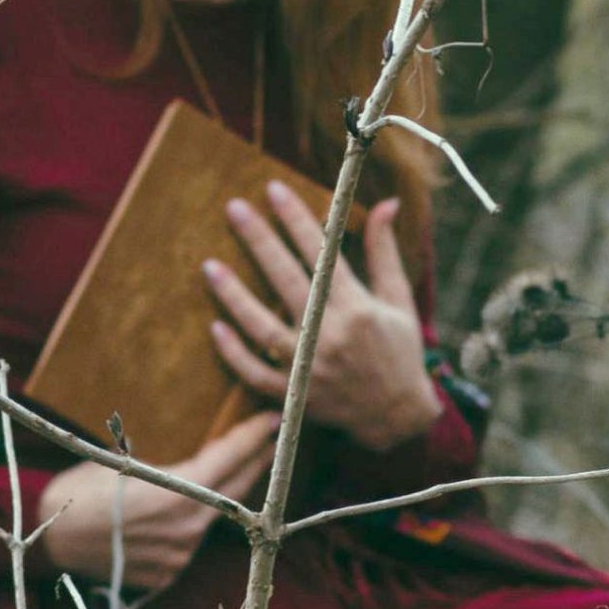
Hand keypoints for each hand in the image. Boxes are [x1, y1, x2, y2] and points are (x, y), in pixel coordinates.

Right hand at [37, 411, 278, 591]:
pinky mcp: (168, 574)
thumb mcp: (118, 464)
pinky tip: (188, 508)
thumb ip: (164, 467)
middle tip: (269, 442)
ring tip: (234, 470)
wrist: (48, 541)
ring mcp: (179, 555)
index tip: (271, 421)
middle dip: (253, 464)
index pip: (226, 462)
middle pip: (232, 492)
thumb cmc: (76, 493)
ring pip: (211, 518)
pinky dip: (192, 523)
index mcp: (173, 494)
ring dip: (221, 496)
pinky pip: (189, 542)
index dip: (251, 439)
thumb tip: (195, 455)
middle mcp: (185, 529)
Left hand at [203, 184, 442, 454]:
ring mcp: (309, 368)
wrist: (397, 418)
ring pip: (263, 328)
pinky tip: (216, 327)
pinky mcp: (295, 395)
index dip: (297, 220)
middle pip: (288, 281)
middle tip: (234, 208)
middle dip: (260, 241)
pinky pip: (257, 374)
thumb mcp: (399, 301)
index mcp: (358, 309)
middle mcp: (331, 337)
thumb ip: (384, 252)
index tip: (274, 190)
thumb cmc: (399, 353)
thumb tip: (386, 202)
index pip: (321, 255)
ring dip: (234, 297)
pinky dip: (235, 354)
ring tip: (209, 265)